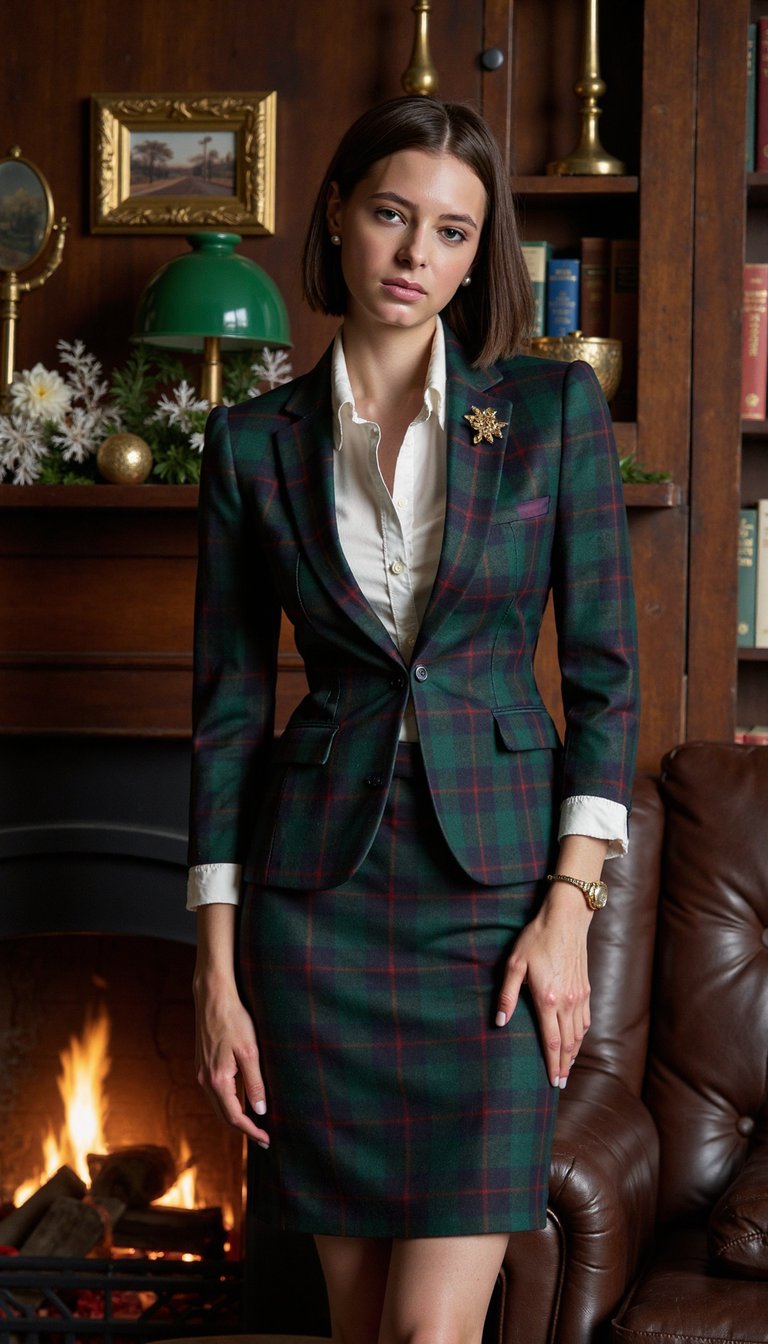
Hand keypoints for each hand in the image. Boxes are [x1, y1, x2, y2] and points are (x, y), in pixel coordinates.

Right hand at [194, 974, 269, 1145]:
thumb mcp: (250, 1052)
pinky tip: (242, 1099)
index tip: (267, 1140)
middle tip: (263, 1137)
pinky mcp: (202, 1064)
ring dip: (235, 1115)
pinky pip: (215, 1091)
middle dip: (243, 1128)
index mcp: (217, 1080)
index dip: (251, 1131)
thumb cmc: (234, 1021)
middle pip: (223, 1115)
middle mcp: (205, 1080)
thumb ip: (254, 1083)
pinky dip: (229, 1101)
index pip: (234, 1116)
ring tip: (255, 1122)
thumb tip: (259, 1111)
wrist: (213, 998)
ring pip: (218, 1103)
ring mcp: (201, 1072)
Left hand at [495, 887, 591, 1087]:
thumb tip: (500, 1023)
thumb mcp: (514, 964)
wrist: (566, 919)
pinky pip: (586, 1019)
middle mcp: (567, 1002)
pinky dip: (582, 1035)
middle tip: (560, 1084)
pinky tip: (578, 1040)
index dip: (552, 1064)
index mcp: (548, 999)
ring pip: (579, 1033)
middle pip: (568, 1043)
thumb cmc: (536, 938)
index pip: (552, 1041)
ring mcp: (579, 995)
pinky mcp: (585, 988)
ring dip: (574, 1053)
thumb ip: (507, 995)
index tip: (553, 1082)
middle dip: (564, 1065)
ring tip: (568, 1068)